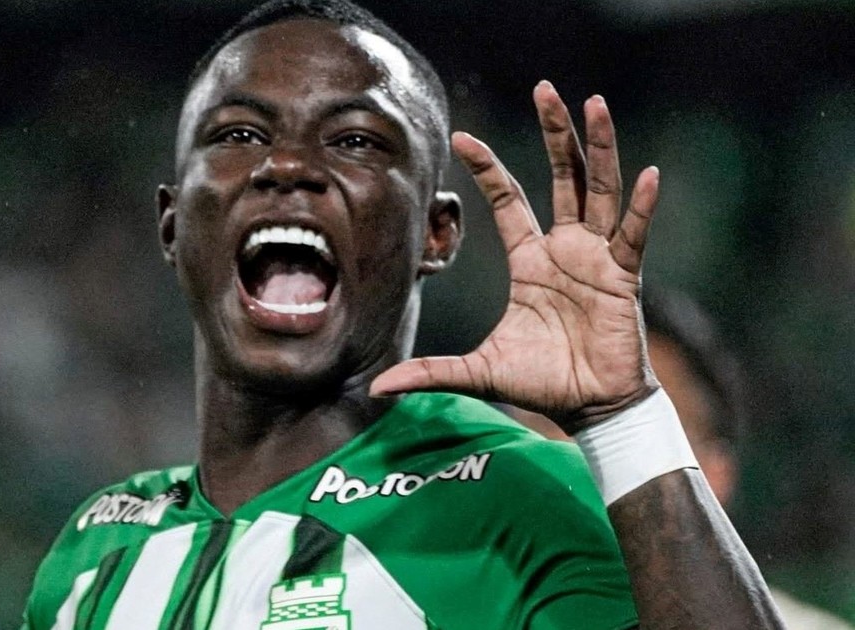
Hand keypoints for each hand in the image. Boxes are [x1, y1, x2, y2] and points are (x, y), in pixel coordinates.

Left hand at [370, 81, 659, 433]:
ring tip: (595, 104)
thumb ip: (431, 372)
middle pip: (561, 176)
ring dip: (599, 147)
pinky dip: (642, 206)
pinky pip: (633, 234)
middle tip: (547, 88)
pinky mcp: (624, 276)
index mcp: (530, 260)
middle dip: (554, 132)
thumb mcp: (478, 371)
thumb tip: (379, 387)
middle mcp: (564, 248)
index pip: (509, 200)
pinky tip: (646, 174)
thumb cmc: (541, 383)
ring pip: (599, 189)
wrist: (590, 409)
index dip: (488, 168)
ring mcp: (597, 257)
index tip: (462, 137)